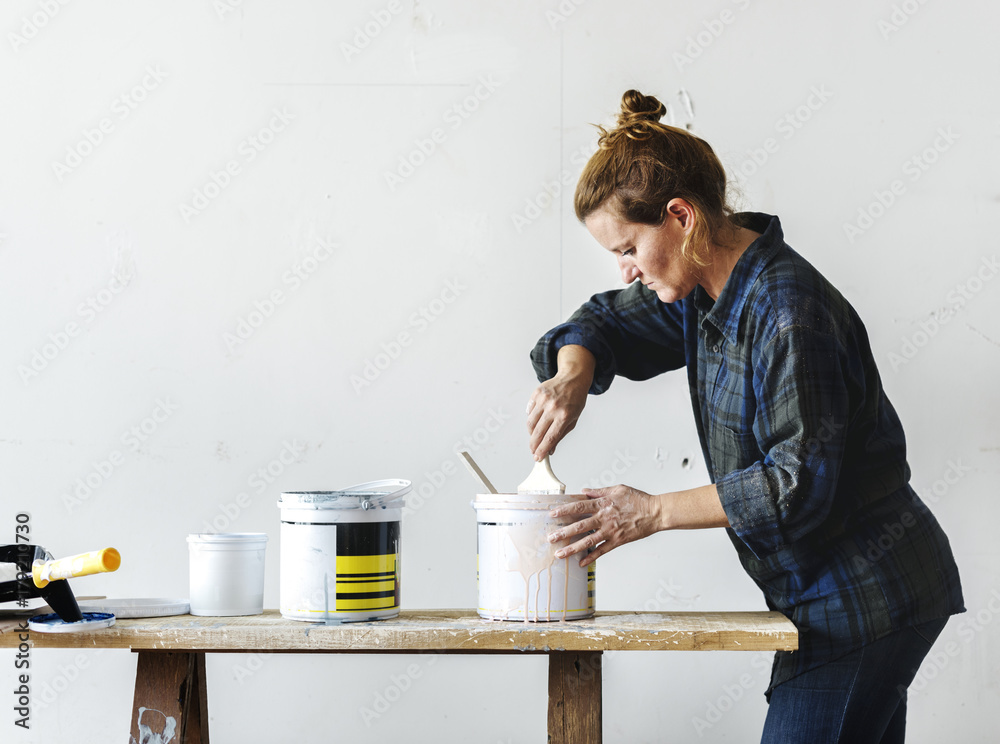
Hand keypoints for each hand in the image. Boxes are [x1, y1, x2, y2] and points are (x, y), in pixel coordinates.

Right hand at [527, 345, 593, 459]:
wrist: (573, 378)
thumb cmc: (575, 399)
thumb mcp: (573, 419)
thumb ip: (560, 435)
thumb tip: (550, 450)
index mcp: (564, 415)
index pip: (550, 438)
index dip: (542, 450)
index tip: (538, 457)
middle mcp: (553, 407)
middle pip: (538, 432)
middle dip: (533, 445)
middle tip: (533, 451)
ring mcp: (543, 400)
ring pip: (530, 423)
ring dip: (531, 433)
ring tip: (535, 437)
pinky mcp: (536, 394)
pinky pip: (529, 411)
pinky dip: (531, 419)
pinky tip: (536, 421)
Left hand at [546, 485, 664, 566]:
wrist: (655, 512)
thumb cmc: (638, 499)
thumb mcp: (618, 489)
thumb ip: (599, 491)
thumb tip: (584, 490)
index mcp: (603, 503)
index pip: (579, 507)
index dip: (564, 510)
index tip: (552, 514)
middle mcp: (604, 518)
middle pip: (579, 526)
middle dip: (563, 532)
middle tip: (550, 538)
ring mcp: (610, 531)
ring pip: (588, 541)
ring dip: (572, 548)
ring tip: (560, 554)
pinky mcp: (618, 541)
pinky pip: (602, 550)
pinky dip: (591, 557)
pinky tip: (581, 562)